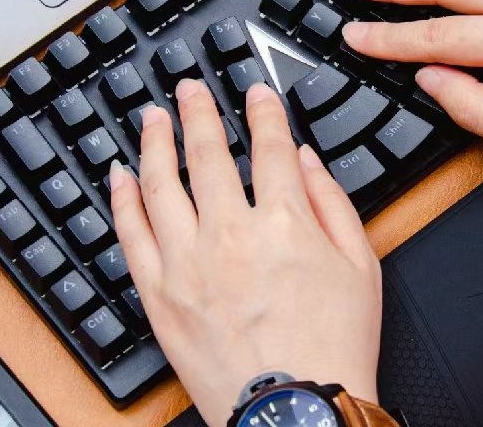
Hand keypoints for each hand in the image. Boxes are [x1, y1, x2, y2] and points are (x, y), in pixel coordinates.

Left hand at [109, 81, 381, 425]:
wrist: (294, 411)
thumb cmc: (332, 347)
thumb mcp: (360, 267)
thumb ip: (332, 204)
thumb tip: (305, 162)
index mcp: (285, 222)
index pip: (270, 146)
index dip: (262, 111)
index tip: (254, 93)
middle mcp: (230, 233)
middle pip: (208, 153)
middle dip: (199, 111)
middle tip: (189, 88)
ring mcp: (188, 263)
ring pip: (162, 184)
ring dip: (156, 141)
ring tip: (153, 117)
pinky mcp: (159, 294)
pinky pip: (132, 233)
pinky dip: (123, 199)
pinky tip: (121, 175)